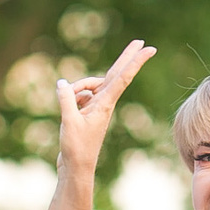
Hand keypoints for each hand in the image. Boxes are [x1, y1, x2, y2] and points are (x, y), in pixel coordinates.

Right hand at [57, 39, 155, 163]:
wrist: (76, 167)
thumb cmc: (76, 147)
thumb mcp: (69, 122)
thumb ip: (66, 99)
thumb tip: (62, 83)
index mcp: (105, 104)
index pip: (122, 78)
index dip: (134, 61)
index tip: (148, 48)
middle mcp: (104, 102)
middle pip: (115, 74)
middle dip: (127, 57)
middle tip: (140, 41)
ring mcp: (96, 106)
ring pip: (88, 85)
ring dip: (77, 88)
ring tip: (69, 106)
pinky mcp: (87, 111)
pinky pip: (78, 95)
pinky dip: (70, 97)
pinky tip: (67, 111)